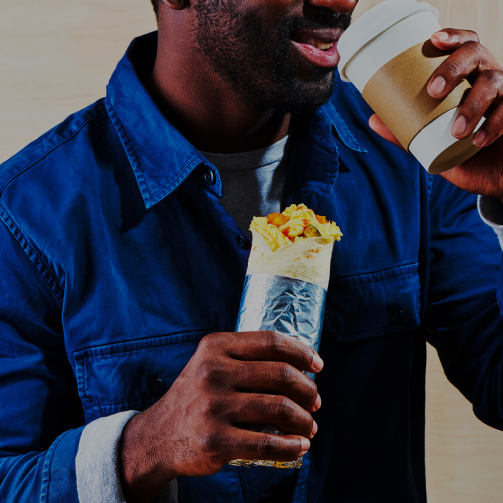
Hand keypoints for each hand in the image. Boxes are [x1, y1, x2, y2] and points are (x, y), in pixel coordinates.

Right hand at [118, 331, 322, 502]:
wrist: (158, 435)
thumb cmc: (196, 396)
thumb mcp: (211, 363)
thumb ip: (246, 357)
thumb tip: (299, 365)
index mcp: (216, 347)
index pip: (270, 342)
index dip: (301, 352)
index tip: (318, 365)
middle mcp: (213, 372)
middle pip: (280, 374)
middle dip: (308, 389)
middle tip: (315, 401)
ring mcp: (213, 407)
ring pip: (279, 409)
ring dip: (304, 420)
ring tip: (310, 426)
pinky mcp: (215, 441)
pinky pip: (266, 444)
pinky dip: (291, 447)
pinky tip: (300, 446)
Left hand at [369, 29, 502, 202]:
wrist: (489, 173)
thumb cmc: (459, 150)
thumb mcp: (430, 141)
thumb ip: (405, 131)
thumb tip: (373, 120)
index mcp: (466, 75)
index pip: (464, 45)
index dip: (453, 37)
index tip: (434, 40)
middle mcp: (486, 77)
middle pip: (476, 55)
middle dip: (453, 68)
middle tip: (433, 91)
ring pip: (493, 84)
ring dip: (472, 105)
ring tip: (456, 130)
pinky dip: (492, 126)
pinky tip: (477, 140)